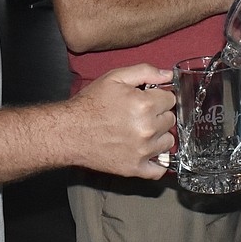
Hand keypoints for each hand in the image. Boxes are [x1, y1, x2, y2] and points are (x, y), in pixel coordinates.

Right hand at [67, 64, 175, 179]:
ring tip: (142, 131)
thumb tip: (168, 75)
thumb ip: (145, 72)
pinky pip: (159, 169)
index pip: (171, 99)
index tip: (150, 99)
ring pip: (168, 142)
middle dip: (159, 115)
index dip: (160, 97)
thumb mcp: (115, 77)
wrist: (69, 132)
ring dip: (159, 136)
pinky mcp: (135, 168)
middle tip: (142, 114)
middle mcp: (147, 128)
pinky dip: (158, 162)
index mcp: (145, 104)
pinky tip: (149, 152)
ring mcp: (143, 151)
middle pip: (170, 120)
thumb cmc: (90, 104)